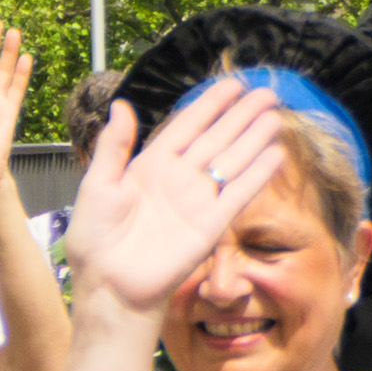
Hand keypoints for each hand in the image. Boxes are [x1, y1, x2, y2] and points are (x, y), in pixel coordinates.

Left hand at [59, 81, 283, 317]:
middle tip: (267, 93)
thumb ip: (113, 146)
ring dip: (254, 140)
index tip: (232, 85)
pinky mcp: (210, 226)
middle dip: (241, 116)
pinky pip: (238, 195)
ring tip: (275, 117)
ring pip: (231, 162)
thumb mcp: (97, 185)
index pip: (186, 127)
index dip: (210, 106)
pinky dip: (257, 175)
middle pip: (216, 139)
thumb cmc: (95, 240)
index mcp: (150, 166)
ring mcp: (196, 202)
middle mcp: (178, 179)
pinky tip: (275, 155)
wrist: (109, 285)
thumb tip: (122, 105)